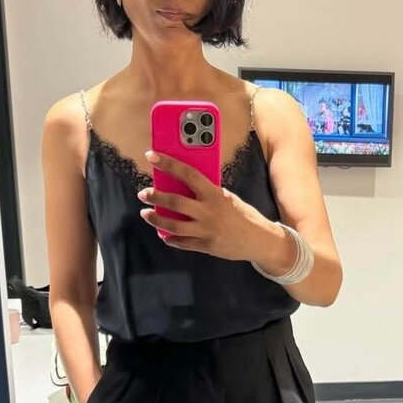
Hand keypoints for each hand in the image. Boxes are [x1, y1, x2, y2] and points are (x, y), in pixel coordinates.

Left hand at [136, 151, 288, 264]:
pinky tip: (164, 234)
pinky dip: (171, 238)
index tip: (151, 156)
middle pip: (175, 202)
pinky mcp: (205, 246)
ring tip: (146, 214)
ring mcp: (205, 231)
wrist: (259, 241)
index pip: (187, 174)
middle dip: (156, 196)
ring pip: (173, 226)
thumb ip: (209, 193)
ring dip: (156, 219)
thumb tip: (186, 186)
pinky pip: (183, 243)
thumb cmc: (244, 215)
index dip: (168, 164)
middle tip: (143, 193)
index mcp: (214, 194)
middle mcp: (208, 212)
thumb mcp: (228, 198)